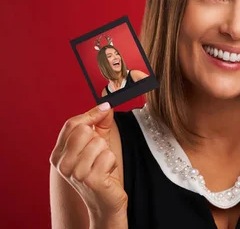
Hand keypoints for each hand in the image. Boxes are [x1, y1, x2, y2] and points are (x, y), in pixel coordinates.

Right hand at [50, 103, 126, 219]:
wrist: (105, 201)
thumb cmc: (101, 172)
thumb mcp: (98, 144)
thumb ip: (100, 123)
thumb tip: (105, 106)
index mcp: (59, 153)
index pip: (71, 124)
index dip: (90, 114)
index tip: (104, 110)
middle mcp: (62, 164)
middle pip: (83, 131)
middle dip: (99, 138)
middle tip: (99, 153)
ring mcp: (75, 172)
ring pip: (98, 143)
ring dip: (106, 152)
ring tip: (102, 165)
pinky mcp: (90, 180)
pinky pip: (107, 155)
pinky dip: (112, 162)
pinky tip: (107, 173)